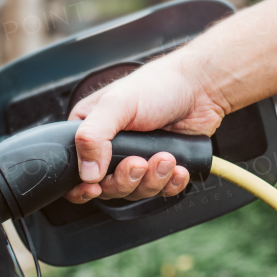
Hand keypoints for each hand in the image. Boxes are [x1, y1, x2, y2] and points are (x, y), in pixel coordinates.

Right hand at [65, 54, 227, 202]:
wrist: (200, 87)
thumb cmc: (158, 85)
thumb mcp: (117, 104)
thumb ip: (94, 136)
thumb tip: (87, 173)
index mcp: (91, 132)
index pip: (75, 171)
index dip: (83, 186)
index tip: (95, 188)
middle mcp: (111, 149)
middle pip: (107, 187)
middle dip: (126, 180)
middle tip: (140, 163)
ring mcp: (137, 159)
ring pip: (135, 191)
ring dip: (152, 180)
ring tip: (166, 158)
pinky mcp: (161, 168)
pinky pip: (161, 191)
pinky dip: (171, 184)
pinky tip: (178, 168)